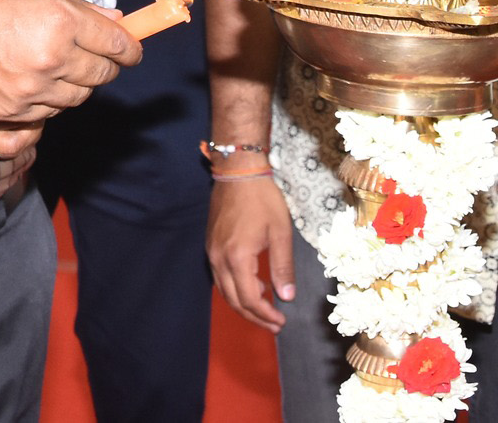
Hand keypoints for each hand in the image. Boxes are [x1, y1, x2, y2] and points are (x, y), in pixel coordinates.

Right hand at [0, 0, 139, 124]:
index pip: (116, 44)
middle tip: (98, 57)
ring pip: (77, 98)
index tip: (131, 50)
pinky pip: (48, 113)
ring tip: (55, 65)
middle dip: (107, 67)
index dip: (130, 49)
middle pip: (103, 75)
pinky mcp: (11, 113)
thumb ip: (75, 9)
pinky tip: (32, 81)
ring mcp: (31, 90)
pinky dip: (49, 101)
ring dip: (77, 84)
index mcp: (58, 20)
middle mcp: (51, 58)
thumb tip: (113, 20)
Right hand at [207, 174, 296, 331]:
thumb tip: (287, 297)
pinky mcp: (211, 245)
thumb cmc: (263, 200)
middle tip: (274, 325)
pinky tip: (253, 284)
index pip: (248, 298)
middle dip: (254, 316)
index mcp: (237, 257)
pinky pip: (220, 277)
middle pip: (233, 300)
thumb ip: (283, 267)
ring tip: (266, 308)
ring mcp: (212, 252)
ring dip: (244, 304)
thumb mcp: (281, 233)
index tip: (281, 322)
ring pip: (224, 290)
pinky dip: (235, 288)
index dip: (265, 315)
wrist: (238, 173)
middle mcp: (219, 258)